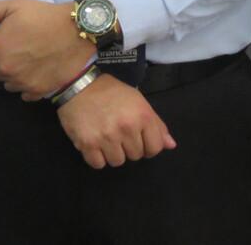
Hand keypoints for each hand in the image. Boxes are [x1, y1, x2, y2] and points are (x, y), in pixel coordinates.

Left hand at [0, 0, 93, 98]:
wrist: (79, 31)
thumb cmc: (45, 16)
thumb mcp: (16, 6)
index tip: (6, 42)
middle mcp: (4, 70)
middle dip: (3, 63)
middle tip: (21, 50)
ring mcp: (20, 83)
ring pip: (8, 84)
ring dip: (15, 75)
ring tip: (32, 61)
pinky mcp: (36, 92)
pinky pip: (24, 93)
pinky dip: (29, 85)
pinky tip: (40, 72)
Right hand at [56, 73, 176, 168]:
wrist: (80, 86)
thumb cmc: (112, 92)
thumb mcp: (139, 102)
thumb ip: (157, 124)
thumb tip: (171, 145)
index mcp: (143, 116)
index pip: (155, 148)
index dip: (149, 146)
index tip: (140, 140)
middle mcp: (127, 128)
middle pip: (136, 156)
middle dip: (130, 147)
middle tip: (120, 134)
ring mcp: (107, 137)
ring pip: (118, 162)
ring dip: (113, 153)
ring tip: (108, 138)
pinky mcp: (87, 144)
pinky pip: (98, 164)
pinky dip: (98, 158)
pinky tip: (96, 144)